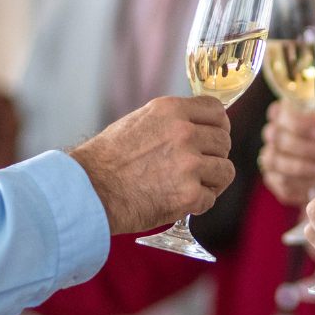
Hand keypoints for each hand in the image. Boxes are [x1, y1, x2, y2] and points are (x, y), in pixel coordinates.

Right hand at [70, 95, 234, 233]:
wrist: (89, 190)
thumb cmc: (107, 160)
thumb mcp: (140, 122)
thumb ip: (171, 121)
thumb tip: (197, 127)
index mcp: (171, 110)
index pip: (216, 111)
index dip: (220, 126)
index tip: (215, 136)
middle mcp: (183, 133)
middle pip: (224, 142)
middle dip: (215, 156)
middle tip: (198, 168)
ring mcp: (188, 164)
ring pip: (225, 171)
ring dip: (211, 181)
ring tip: (191, 185)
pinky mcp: (188, 194)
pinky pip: (211, 198)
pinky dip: (198, 204)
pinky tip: (180, 201)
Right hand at [258, 103, 314, 207]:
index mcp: (282, 113)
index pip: (285, 115)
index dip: (304, 124)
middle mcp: (272, 133)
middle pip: (280, 139)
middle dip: (307, 149)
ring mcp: (270, 156)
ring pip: (278, 162)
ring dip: (305, 167)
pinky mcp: (273, 178)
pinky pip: (282, 182)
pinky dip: (300, 184)